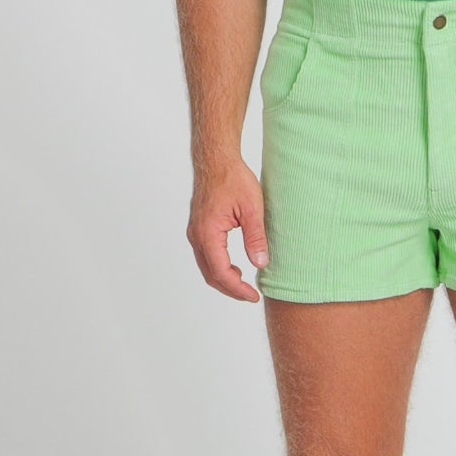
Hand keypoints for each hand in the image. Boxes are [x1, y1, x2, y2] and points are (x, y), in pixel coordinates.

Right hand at [189, 156, 270, 302]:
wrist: (216, 160)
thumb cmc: (233, 179)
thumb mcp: (253, 208)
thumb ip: (256, 237)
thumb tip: (261, 264)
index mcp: (208, 233)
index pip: (221, 272)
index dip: (237, 289)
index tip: (254, 296)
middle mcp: (197, 236)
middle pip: (211, 275)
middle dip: (231, 289)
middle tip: (251, 296)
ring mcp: (195, 233)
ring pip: (207, 267)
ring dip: (224, 280)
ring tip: (245, 285)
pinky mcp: (198, 229)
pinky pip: (206, 256)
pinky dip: (219, 268)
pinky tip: (235, 268)